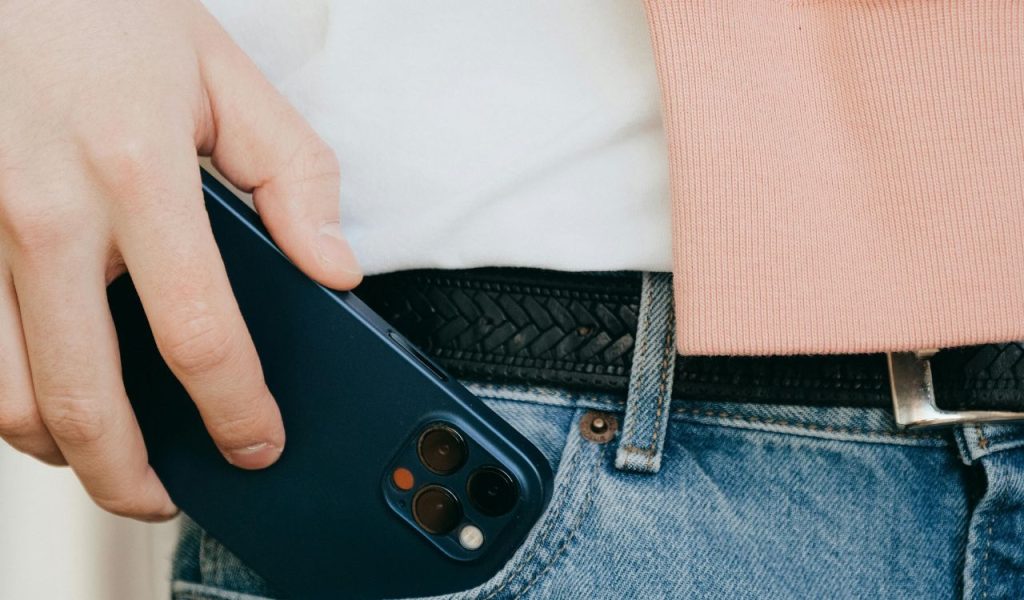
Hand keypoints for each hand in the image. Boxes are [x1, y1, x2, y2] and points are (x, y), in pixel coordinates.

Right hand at [0, 0, 360, 520]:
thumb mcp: (224, 76)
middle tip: (167, 493)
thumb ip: (294, 176)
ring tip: (107, 457)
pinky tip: (48, 393)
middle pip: (83, 399)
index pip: (200, 335)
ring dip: (61, 452)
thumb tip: (333, 268)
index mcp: (138, 174)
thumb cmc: (106, 15)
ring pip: (4, 396)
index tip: (257, 442)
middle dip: (131, 476)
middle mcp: (43, 214)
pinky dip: (7, 396)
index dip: (237, 410)